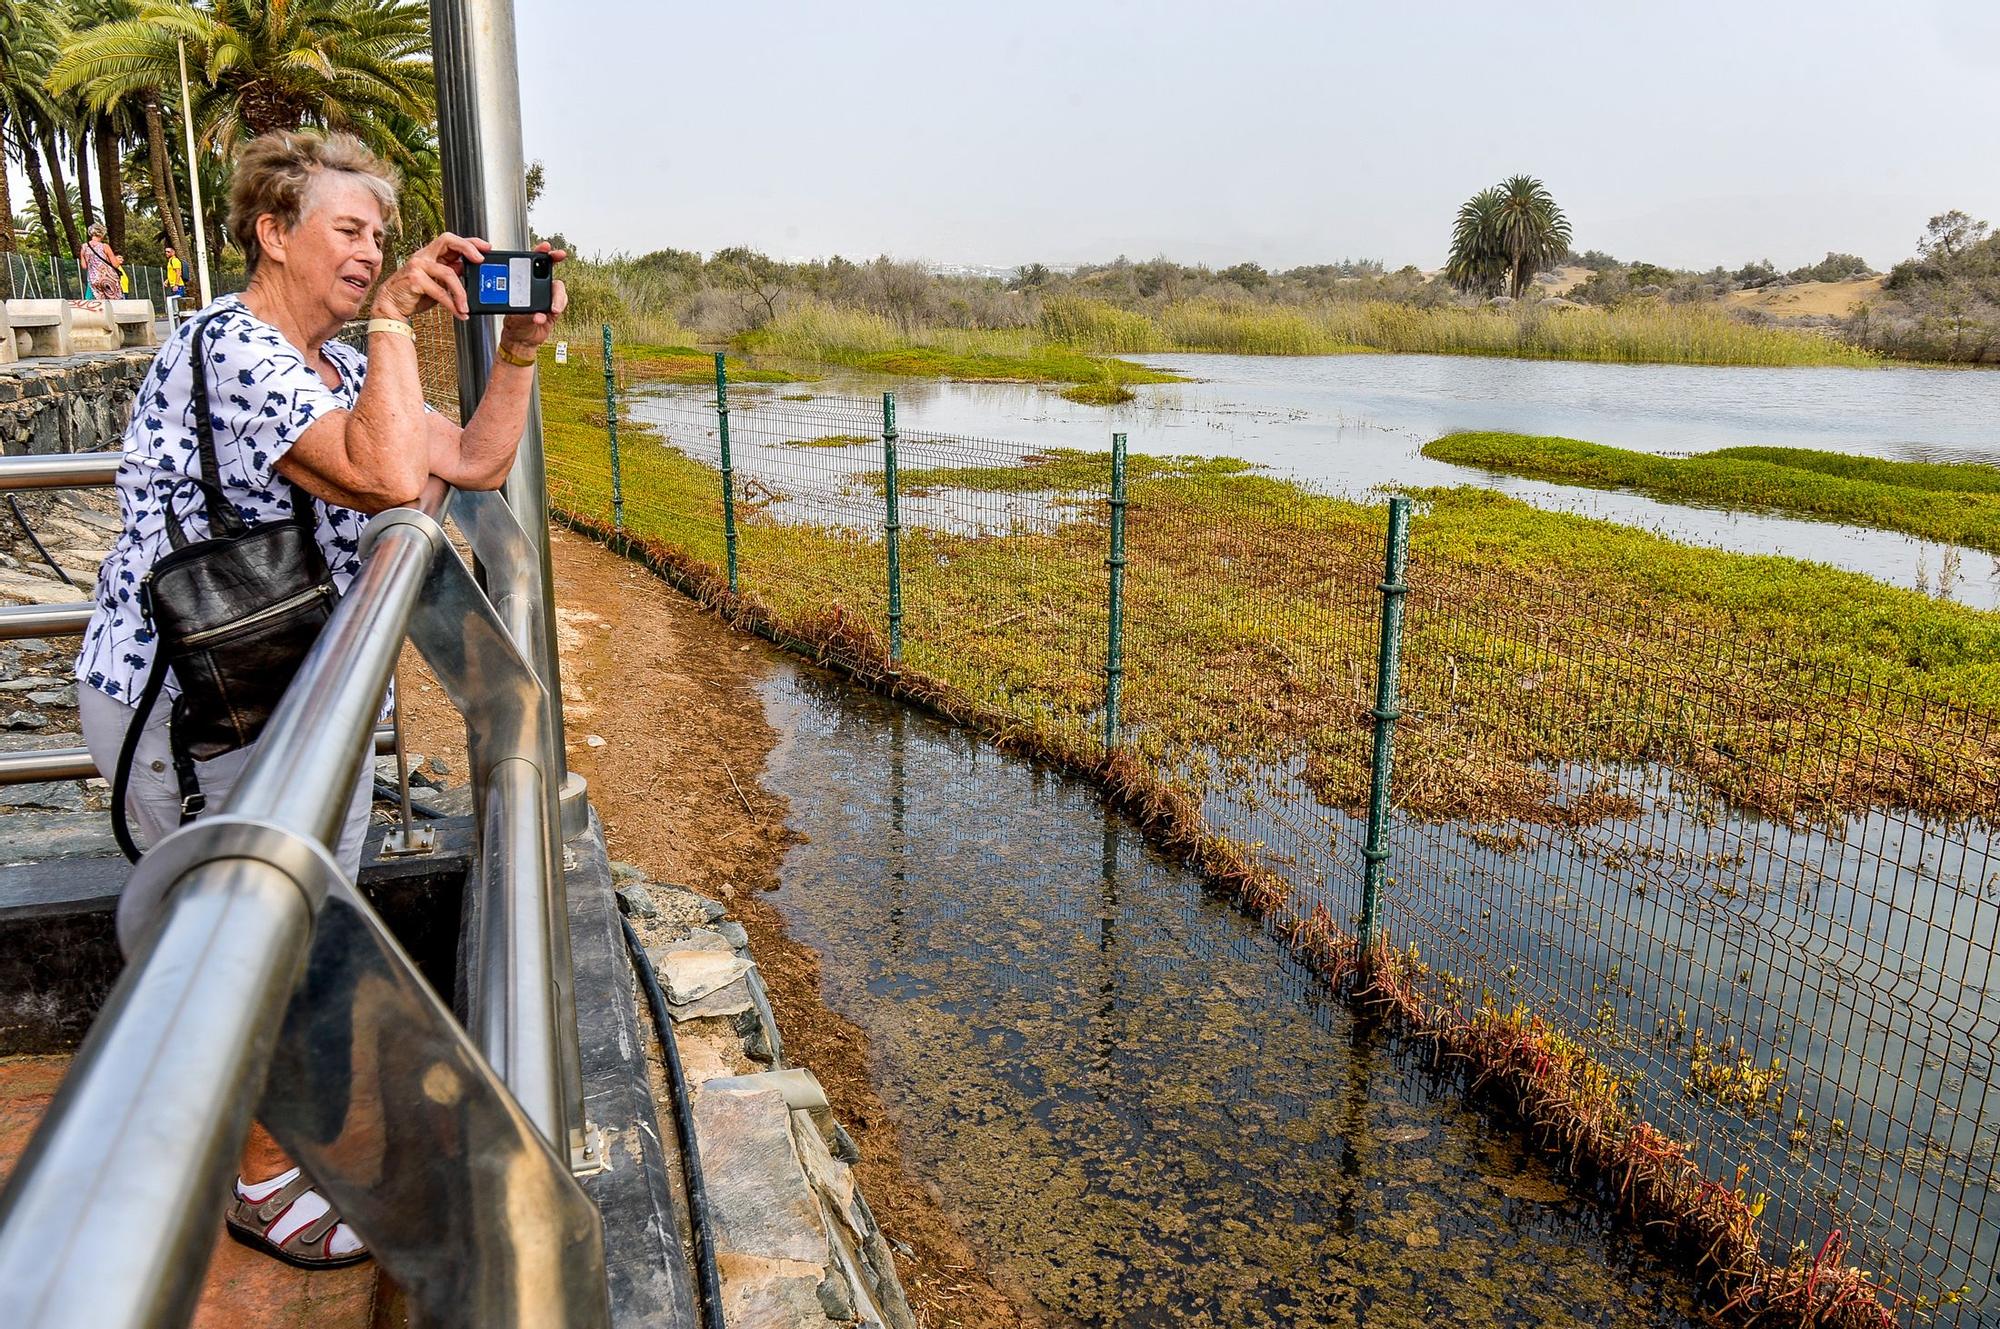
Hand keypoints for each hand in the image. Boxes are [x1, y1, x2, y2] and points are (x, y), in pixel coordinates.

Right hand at [371, 232, 488, 321]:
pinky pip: (440, 291)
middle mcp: (423, 256)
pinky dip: (452, 304)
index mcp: (430, 255)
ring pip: (448, 273)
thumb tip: (468, 270)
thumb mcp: (436, 282)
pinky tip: (459, 312)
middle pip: (448, 241)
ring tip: (466, 306)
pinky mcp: (415, 280)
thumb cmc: (413, 294)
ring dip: (461, 293)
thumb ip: (450, 273)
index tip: (486, 247)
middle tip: (480, 261)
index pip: (451, 240)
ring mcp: (417, 266)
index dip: (470, 242)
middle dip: (467, 248)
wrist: (391, 305)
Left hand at [497, 243, 568, 356]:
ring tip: (551, 308)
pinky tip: (543, 317)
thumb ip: (525, 311)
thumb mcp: (513, 313)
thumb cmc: (513, 322)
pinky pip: (560, 304)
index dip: (541, 252)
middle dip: (555, 259)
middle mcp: (537, 286)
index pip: (533, 263)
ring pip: (558, 289)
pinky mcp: (554, 307)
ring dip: (557, 297)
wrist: (521, 338)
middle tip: (560, 255)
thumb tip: (536, 312)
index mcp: (524, 282)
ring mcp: (547, 296)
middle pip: (549, 269)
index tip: (545, 247)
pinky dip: (555, 309)